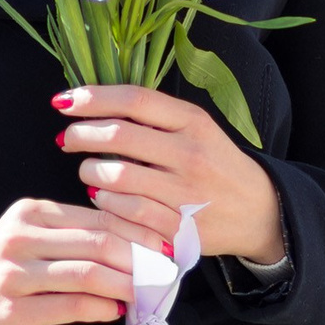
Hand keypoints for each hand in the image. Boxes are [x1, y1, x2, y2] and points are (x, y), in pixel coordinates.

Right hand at [0, 196, 177, 324]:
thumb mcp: (27, 238)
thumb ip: (71, 237)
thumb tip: (131, 245)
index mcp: (31, 212)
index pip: (98, 216)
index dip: (140, 230)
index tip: (169, 243)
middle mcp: (22, 237)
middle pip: (98, 241)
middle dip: (141, 256)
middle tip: (168, 270)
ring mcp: (16, 274)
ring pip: (87, 272)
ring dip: (127, 284)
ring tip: (150, 292)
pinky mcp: (13, 309)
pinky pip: (69, 306)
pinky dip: (100, 308)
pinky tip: (117, 311)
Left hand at [55, 85, 286, 266]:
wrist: (259, 211)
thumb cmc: (215, 164)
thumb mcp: (196, 129)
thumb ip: (153, 117)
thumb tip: (93, 104)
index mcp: (194, 121)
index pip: (135, 99)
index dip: (93, 98)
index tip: (64, 101)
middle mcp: (191, 153)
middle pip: (119, 135)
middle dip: (81, 135)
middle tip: (67, 138)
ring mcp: (186, 192)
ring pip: (117, 175)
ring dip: (89, 171)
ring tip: (88, 170)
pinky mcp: (180, 227)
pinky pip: (126, 212)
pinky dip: (105, 202)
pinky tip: (102, 197)